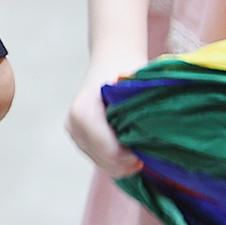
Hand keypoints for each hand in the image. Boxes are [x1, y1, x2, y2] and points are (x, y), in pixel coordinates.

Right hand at [66, 51, 143, 177]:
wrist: (110, 60)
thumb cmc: (126, 71)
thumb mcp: (134, 91)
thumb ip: (138, 114)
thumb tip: (151, 142)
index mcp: (84, 112)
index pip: (107, 150)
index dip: (127, 159)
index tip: (144, 158)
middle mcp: (74, 125)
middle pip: (102, 160)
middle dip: (125, 164)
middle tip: (145, 160)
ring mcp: (73, 132)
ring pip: (100, 162)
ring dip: (120, 164)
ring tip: (138, 156)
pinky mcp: (77, 137)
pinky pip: (97, 158)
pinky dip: (114, 161)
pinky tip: (128, 154)